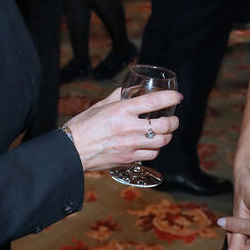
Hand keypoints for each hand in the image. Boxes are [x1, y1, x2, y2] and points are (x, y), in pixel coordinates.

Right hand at [64, 88, 181, 171]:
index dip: (170, 98)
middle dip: (173, 122)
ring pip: (161, 142)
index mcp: (121, 111)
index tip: (178, 97)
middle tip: (173, 119)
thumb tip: (129, 90)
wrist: (71, 151)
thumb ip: (117, 97)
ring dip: (166, 137)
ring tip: (165, 132)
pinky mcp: (128, 159)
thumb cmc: (82, 126)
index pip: (153, 101)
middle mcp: (128, 128)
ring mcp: (129, 146)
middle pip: (163, 126)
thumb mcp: (99, 106)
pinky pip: (150, 155)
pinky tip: (151, 145)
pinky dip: (155, 150)